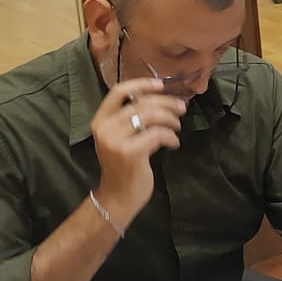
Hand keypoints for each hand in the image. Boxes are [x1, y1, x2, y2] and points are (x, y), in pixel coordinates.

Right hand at [90, 78, 186, 224]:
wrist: (118, 196)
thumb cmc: (124, 165)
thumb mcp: (121, 137)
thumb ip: (132, 118)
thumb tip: (162, 98)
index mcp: (100, 120)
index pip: (118, 91)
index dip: (142, 84)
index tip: (161, 84)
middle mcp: (104, 127)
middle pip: (141, 102)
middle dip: (166, 102)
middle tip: (182, 108)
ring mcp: (115, 140)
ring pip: (151, 115)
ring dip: (171, 119)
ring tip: (177, 127)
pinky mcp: (130, 152)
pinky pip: (158, 134)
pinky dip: (171, 136)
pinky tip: (174, 144)